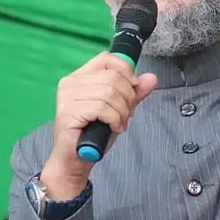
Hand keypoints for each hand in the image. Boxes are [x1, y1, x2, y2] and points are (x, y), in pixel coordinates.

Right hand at [42, 52, 157, 198]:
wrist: (76, 160)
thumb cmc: (94, 134)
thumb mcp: (119, 109)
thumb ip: (134, 93)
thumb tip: (151, 78)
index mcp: (80, 76)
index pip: (107, 59)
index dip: (126, 71)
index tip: (133, 88)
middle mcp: (70, 82)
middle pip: (113, 77)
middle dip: (128, 97)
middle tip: (126, 114)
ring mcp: (67, 96)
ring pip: (110, 93)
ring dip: (122, 111)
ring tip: (119, 122)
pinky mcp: (68, 111)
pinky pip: (103, 108)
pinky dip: (114, 119)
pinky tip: (113, 127)